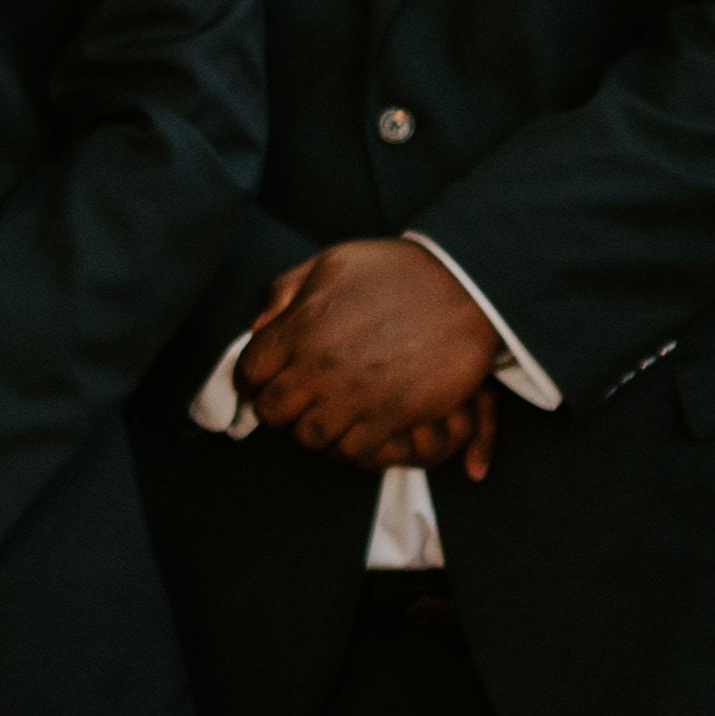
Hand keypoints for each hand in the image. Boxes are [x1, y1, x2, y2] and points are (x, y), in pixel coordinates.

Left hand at [237, 242, 508, 472]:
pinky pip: (354, 451)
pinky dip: (350, 446)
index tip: (262, 381)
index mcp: (299, 328)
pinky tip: (356, 429)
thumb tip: (259, 325)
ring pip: (310, 437)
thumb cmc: (398, 271)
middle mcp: (319, 366)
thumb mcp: (330, 264)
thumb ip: (286, 293)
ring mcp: (355, 395)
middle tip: (292, 403)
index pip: (249, 372)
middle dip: (277, 410)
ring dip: (312, 431)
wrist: (465, 287)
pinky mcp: (392, 416)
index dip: (252, 380)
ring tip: (323, 418)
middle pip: (273, 412)